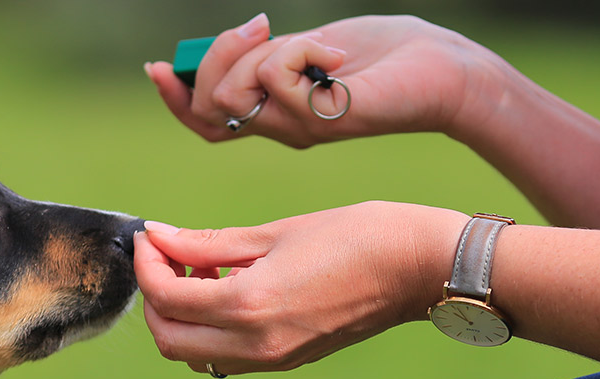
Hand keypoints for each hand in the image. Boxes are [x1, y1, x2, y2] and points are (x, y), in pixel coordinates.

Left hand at [133, 201, 467, 374]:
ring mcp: (272, 359)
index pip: (166, 298)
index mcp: (250, 306)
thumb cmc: (357, 235)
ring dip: (179, 315)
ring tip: (199, 269)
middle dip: (154, 296)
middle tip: (167, 254)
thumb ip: (208, 242)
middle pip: (169, 338)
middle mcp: (256, 345)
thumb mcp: (275, 232)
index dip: (147, 263)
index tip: (150, 235)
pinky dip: (207, 327)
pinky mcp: (287, 360)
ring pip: (193, 353)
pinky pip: (224, 356)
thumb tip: (157, 236)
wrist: (422, 268)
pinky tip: (226, 287)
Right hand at [145, 15, 505, 147]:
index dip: (174, 98)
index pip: (203, 121)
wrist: (442, 71)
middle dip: (217, 56)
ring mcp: (298, 128)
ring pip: (233, 94)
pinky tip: (338, 57)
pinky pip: (278, 77)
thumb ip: (266, 55)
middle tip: (260, 27)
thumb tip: (228, 45)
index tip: (157, 67)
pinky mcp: (320, 120)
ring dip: (260, 53)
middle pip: (208, 105)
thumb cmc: (382, 56)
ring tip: (309, 44)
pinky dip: (304, 49)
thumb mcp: (307, 48)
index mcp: (272, 113)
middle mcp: (279, 129)